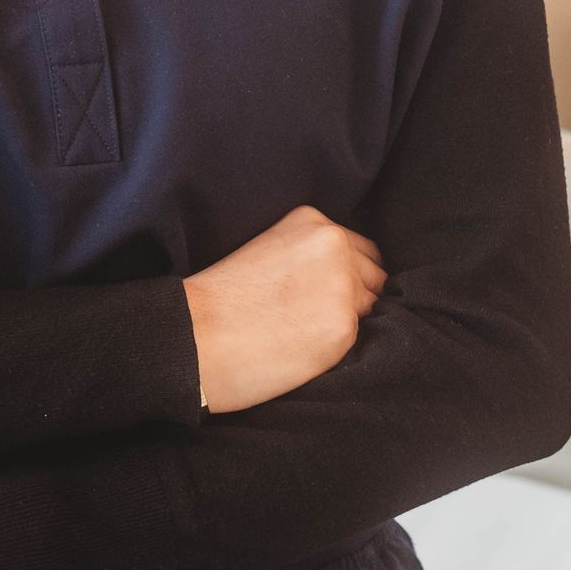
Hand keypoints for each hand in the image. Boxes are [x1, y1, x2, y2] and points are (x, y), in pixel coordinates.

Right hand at [182, 204, 386, 413]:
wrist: (196, 335)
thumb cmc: (221, 301)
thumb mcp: (269, 251)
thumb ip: (311, 255)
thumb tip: (351, 280)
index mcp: (312, 220)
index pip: (360, 249)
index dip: (346, 275)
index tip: (321, 294)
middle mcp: (334, 244)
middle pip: (374, 275)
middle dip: (354, 296)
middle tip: (312, 318)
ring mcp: (343, 284)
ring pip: (370, 308)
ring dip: (348, 322)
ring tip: (304, 333)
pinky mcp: (344, 326)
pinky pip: (360, 339)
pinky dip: (338, 348)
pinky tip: (303, 348)